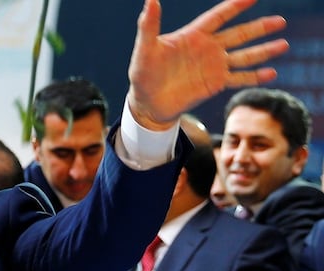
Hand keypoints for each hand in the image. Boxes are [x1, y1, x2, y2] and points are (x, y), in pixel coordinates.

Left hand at [126, 0, 287, 130]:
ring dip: (264, 51)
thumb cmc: (142, 75)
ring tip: (284, 44)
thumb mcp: (144, 50)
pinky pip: (239, 78)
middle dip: (259, 28)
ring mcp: (214, 66)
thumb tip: (150, 0)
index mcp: (193, 35)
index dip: (234, 6)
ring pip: (244, 55)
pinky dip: (256, 77)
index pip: (218, 16)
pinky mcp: (216, 84)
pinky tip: (272, 73)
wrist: (147, 104)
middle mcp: (208, 48)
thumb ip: (149, 26)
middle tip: (280, 21)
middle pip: (239, 34)